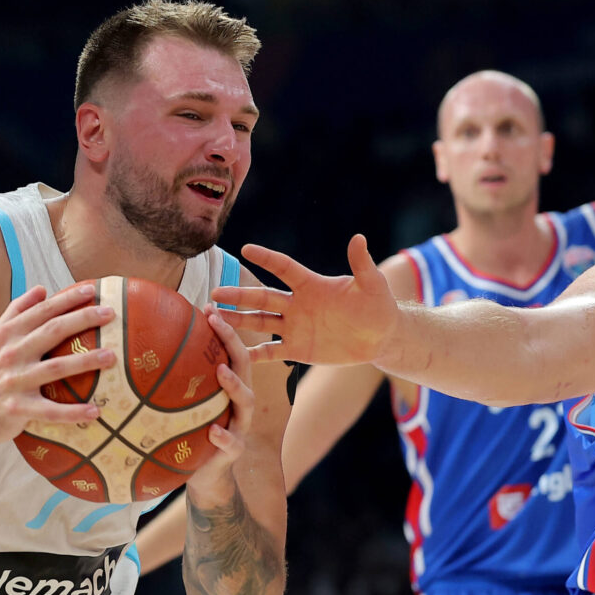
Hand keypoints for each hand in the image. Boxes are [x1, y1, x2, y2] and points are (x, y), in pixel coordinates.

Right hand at [0, 284, 115, 449]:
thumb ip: (16, 312)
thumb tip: (42, 289)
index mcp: (6, 335)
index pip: (41, 311)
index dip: (66, 299)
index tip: (92, 290)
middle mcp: (10, 354)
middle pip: (52, 331)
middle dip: (82, 319)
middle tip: (110, 313)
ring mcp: (13, 382)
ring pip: (56, 368)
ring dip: (85, 361)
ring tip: (111, 357)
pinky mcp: (17, 410)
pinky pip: (50, 411)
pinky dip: (73, 412)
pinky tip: (96, 411)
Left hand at [184, 306, 255, 504]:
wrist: (205, 477)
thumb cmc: (190, 434)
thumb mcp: (182, 405)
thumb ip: (173, 382)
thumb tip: (140, 351)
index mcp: (228, 387)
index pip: (230, 351)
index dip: (224, 328)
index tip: (209, 306)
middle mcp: (238, 402)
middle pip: (243, 365)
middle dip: (232, 341)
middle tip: (217, 322)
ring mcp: (239, 426)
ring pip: (245, 401)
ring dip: (234, 385)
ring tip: (221, 372)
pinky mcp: (233, 451)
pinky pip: (232, 443)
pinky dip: (224, 436)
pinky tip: (213, 431)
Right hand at [211, 234, 397, 366]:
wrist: (380, 337)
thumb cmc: (378, 306)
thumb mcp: (371, 285)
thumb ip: (361, 264)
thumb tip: (358, 238)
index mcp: (311, 285)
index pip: (284, 268)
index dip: (267, 259)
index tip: (245, 249)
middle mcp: (297, 304)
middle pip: (262, 297)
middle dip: (238, 296)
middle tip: (215, 293)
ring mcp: (295, 327)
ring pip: (260, 323)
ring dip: (238, 321)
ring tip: (215, 318)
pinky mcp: (298, 350)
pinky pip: (271, 352)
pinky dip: (253, 355)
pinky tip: (233, 356)